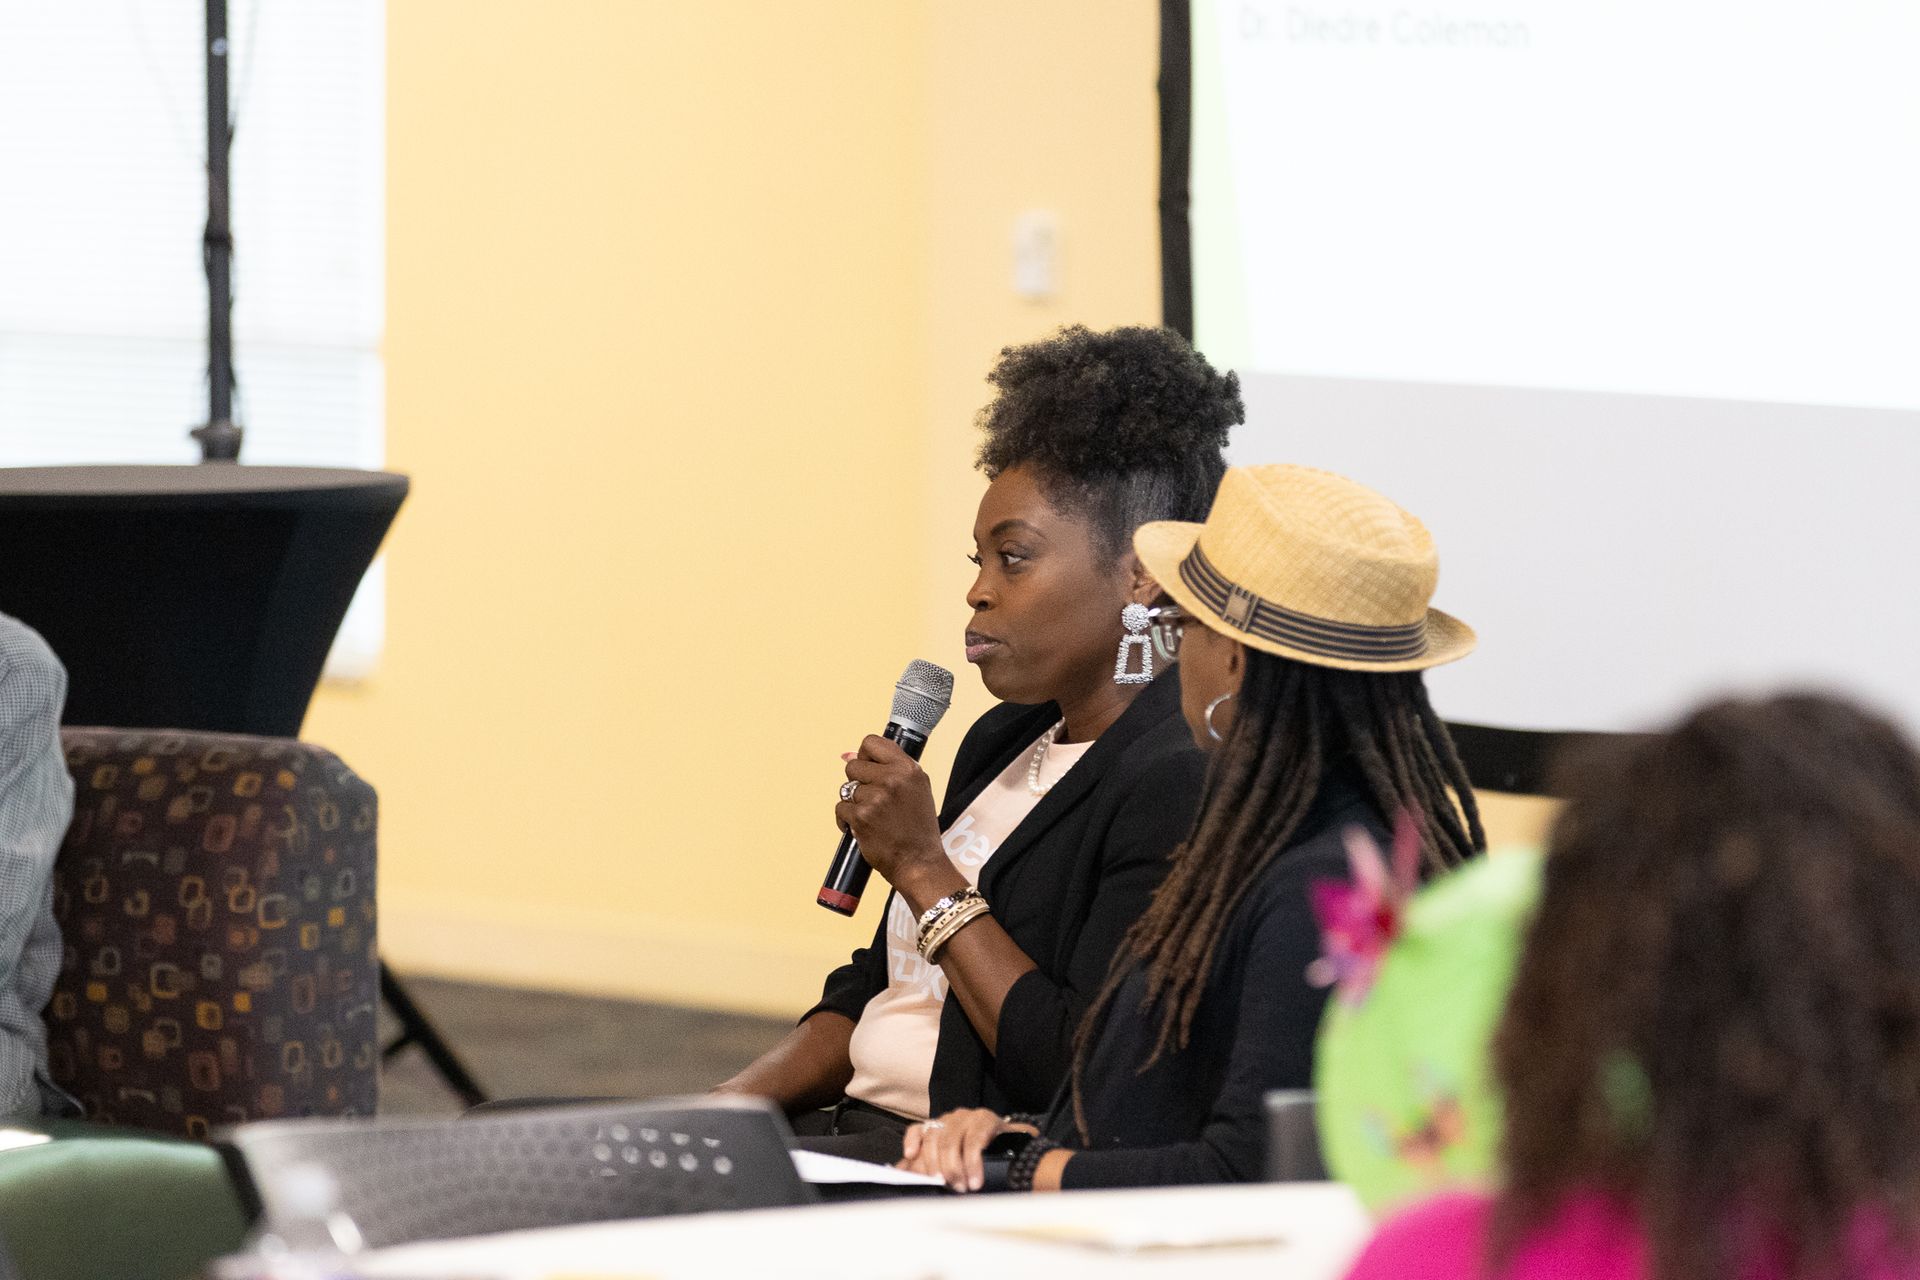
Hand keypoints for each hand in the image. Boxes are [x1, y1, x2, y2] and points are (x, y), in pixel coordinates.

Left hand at [835, 735, 956, 905]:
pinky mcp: (862, 817)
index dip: (864, 756)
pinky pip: (840, 809)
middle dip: (858, 784)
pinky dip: (846, 821)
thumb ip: (888, 768)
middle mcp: (893, 779)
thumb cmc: (918, 829)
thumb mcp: (916, 789)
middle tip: (874, 801)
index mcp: (908, 769)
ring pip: (846, 789)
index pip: (871, 742)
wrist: (919, 862)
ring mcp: (876, 797)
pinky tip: (863, 829)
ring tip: (873, 818)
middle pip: (854, 766)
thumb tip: (847, 756)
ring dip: (854, 804)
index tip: (868, 770)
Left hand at [897, 1108, 1036, 1191]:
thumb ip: (927, 1166)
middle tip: (947, 1187)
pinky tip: (976, 1180)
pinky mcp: (986, 1119)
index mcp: (941, 1126)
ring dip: (955, 1169)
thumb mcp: (953, 1162)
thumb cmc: (982, 1159)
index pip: (919, 1129)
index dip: (913, 1141)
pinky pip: (973, 1142)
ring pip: (951, 1141)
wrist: (1019, 1151)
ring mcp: (969, 1116)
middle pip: (934, 1139)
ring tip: (963, 1187)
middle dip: (938, 1166)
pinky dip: (972, 1164)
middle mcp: (952, 1118)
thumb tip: (901, 1172)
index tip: (911, 1156)